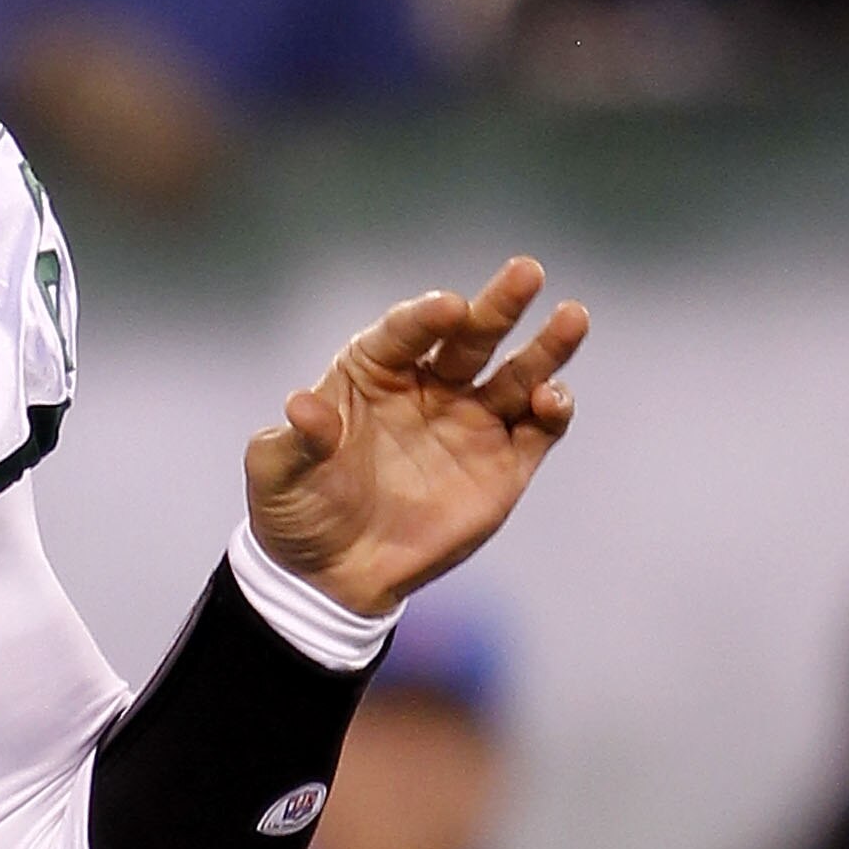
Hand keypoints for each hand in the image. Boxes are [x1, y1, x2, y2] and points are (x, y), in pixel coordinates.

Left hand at [245, 253, 585, 618]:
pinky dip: (553, 410)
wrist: (332, 576)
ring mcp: (471, 421)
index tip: (446, 307)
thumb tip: (300, 406)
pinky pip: (538, 428)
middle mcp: (429, 385)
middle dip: (499, 305)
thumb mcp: (276, 478)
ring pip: (518, 373)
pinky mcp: (504, 462)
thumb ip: (291, 443)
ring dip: (547, 347)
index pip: (404, 332)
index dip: (424, 318)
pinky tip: (551, 399)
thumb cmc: (296, 513)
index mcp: (373, 371)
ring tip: (572, 317)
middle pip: (471, 336)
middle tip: (527, 272)